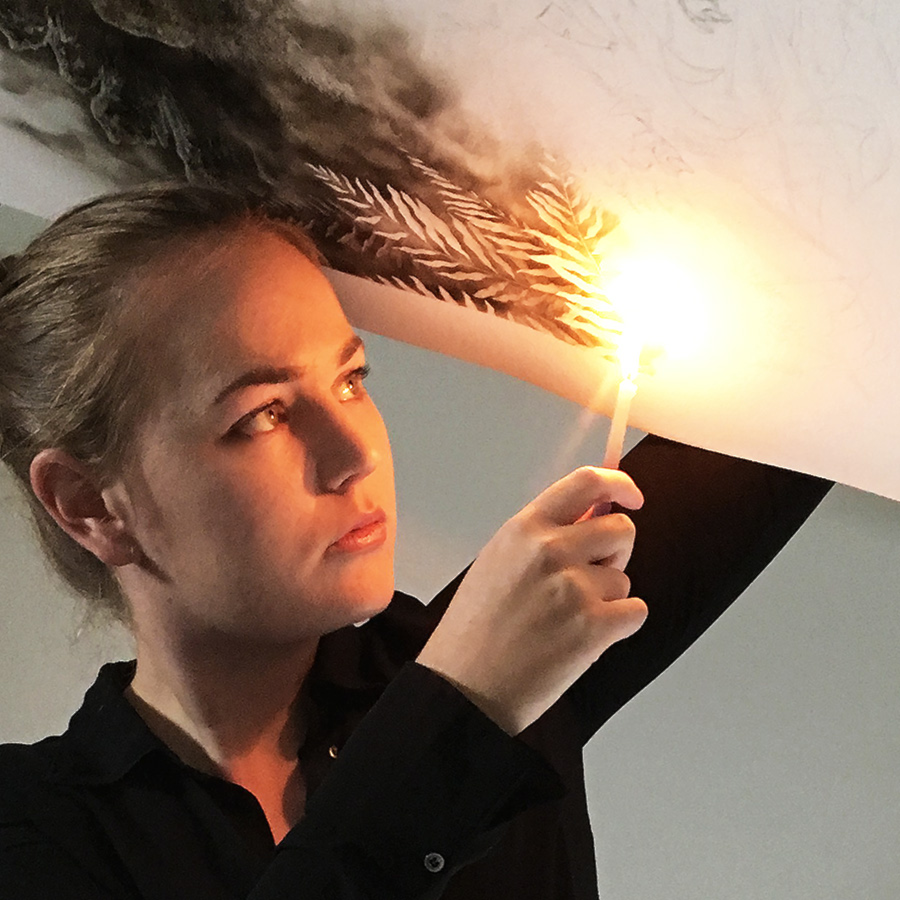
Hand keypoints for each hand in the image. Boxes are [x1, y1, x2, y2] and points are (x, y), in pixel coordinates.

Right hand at [416, 467, 646, 735]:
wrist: (466, 687)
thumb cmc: (476, 628)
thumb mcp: (498, 560)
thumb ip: (544, 533)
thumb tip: (593, 512)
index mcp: (524, 529)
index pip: (587, 482)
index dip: (620, 484)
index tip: (632, 495)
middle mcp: (550, 550)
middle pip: (621, 528)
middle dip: (615, 552)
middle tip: (588, 579)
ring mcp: (574, 587)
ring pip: (624, 578)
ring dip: (607, 599)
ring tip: (565, 621)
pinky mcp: (593, 627)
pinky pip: (636, 611)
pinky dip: (619, 626)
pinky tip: (582, 639)